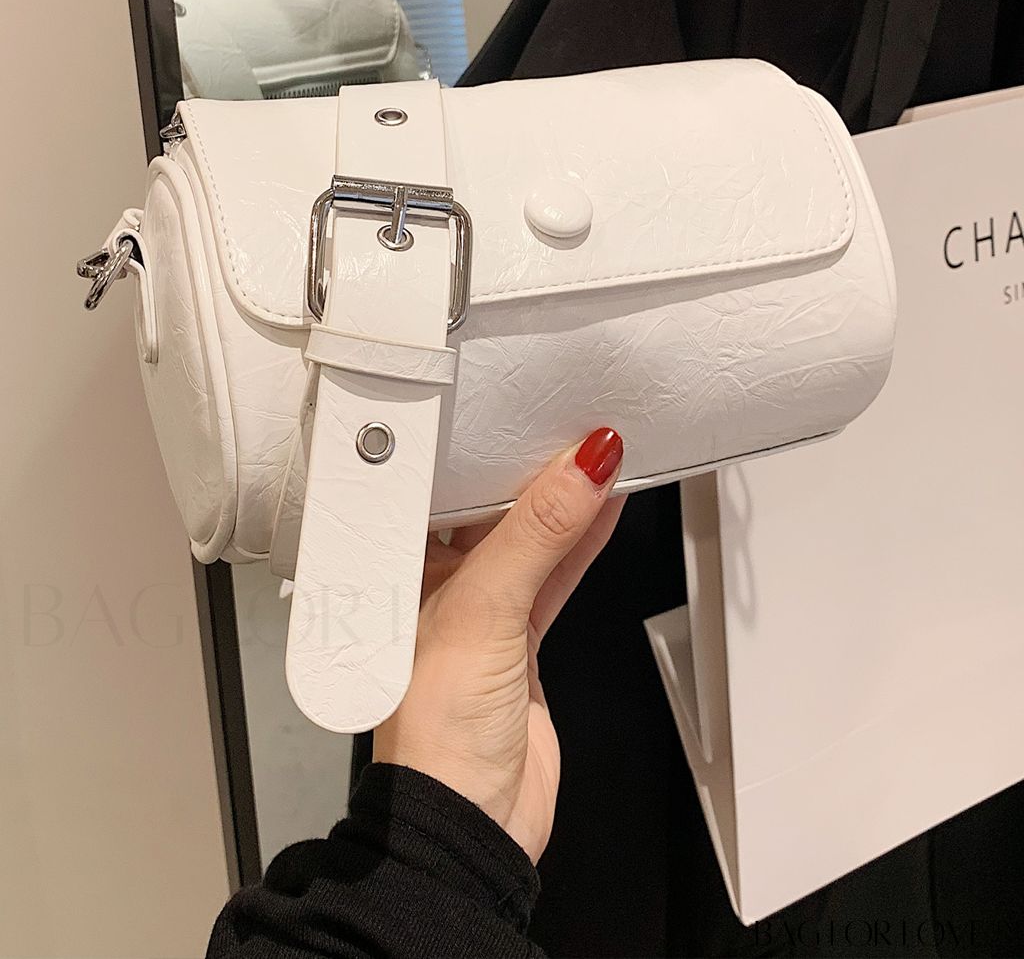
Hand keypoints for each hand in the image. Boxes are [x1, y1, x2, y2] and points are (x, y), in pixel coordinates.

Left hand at [373, 428, 625, 863]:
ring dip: (565, 500)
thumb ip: (537, 535)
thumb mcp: (484, 612)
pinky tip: (606, 506)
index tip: (522, 402)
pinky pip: (555, 574)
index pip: (441, 485)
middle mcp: (433, 584)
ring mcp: (482, 613)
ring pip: (529, 538)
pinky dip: (582, 541)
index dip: (478, 442)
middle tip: (568, 416)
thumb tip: (582, 466)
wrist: (470, 828)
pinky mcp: (520, 640)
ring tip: (601, 451)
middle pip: (487, 507)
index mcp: (398, 568)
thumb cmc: (433, 735)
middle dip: (527, 465)